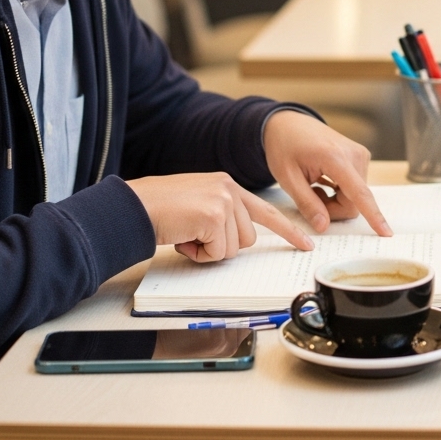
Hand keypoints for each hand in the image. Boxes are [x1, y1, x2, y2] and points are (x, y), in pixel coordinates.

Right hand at [125, 172, 312, 262]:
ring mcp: (224, 200)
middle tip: (193, 236)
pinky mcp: (214, 215)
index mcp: (227, 185)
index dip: (288, 230)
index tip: (307, 244)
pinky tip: (183, 237)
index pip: (265, 210)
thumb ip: (221, 215)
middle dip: (220, 246)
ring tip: (186, 234)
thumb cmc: (159, 211)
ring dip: (208, 250)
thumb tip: (236, 241)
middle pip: (248, 238)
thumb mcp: (197, 205)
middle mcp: (229, 188)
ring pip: (234, 248)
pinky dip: (199, 253)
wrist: (133, 207)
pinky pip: (218, 253)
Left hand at [263, 110, 391, 236]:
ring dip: (335, 200)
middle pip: (355, 201)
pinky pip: (356, 187)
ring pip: (356, 197)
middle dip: (333, 208)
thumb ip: (307, 203)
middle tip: (310, 196)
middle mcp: (354, 154)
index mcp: (335, 158)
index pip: (359, 193)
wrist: (288, 123)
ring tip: (315, 184)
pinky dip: (340, 191)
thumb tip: (324, 227)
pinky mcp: (361, 157)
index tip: (386, 233)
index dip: (373, 216)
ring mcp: (360, 154)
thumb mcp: (287, 178)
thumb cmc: (284, 147)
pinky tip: (324, 179)